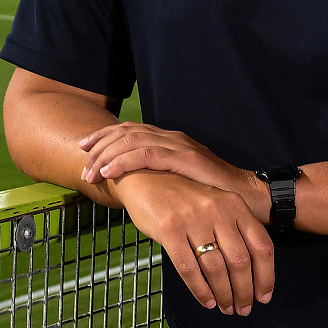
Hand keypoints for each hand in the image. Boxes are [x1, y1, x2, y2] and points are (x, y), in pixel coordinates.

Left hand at [80, 122, 268, 220]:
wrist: (245, 197)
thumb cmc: (211, 194)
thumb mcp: (178, 181)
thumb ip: (158, 177)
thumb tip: (131, 186)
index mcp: (168, 140)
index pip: (129, 130)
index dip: (103, 137)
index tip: (83, 148)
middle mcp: (171, 137)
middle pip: (126, 132)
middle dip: (100, 148)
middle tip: (82, 166)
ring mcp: (179, 145)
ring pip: (132, 141)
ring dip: (107, 157)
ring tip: (91, 173)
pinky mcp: (186, 158)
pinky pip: (148, 155)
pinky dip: (125, 162)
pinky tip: (110, 172)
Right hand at [112, 170, 274, 315]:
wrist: (147, 179)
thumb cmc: (184, 198)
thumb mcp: (215, 204)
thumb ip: (234, 229)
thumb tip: (251, 273)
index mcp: (234, 204)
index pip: (261, 245)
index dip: (265, 275)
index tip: (263, 296)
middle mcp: (217, 210)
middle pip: (240, 261)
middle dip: (244, 291)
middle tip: (243, 308)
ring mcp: (193, 219)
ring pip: (216, 268)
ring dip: (224, 294)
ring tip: (225, 308)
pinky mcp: (169, 229)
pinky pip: (189, 269)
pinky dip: (200, 290)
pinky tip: (207, 300)